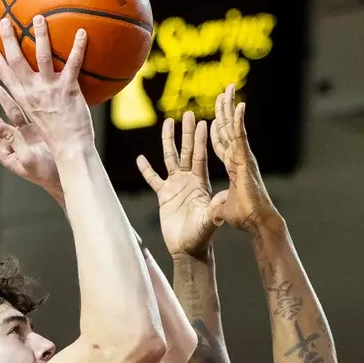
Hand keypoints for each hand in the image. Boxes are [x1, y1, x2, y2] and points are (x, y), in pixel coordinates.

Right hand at [0, 15, 94, 152]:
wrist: (70, 149)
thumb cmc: (58, 135)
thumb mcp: (40, 117)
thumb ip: (37, 101)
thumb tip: (42, 88)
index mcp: (22, 98)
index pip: (3, 74)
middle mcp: (31, 92)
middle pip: (16, 61)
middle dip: (8, 39)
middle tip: (5, 20)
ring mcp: (49, 90)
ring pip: (41, 57)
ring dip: (39, 36)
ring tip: (38, 18)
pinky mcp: (68, 90)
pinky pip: (72, 64)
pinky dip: (77, 47)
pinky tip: (81, 32)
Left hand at [0, 80, 62, 203]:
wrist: (72, 172)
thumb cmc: (49, 175)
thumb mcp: (30, 162)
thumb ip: (17, 147)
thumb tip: (4, 132)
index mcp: (7, 153)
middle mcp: (14, 142)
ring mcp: (27, 134)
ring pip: (9, 112)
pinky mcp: (40, 128)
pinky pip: (27, 110)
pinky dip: (20, 99)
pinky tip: (14, 88)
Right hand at [135, 112, 216, 258]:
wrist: (188, 249)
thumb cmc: (201, 236)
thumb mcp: (209, 221)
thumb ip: (214, 209)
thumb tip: (223, 198)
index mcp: (201, 183)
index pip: (200, 156)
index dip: (200, 139)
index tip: (201, 121)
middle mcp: (189, 180)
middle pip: (187, 151)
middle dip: (186, 133)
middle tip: (187, 113)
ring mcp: (176, 186)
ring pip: (170, 158)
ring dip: (168, 141)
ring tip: (168, 122)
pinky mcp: (163, 196)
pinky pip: (153, 179)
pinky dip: (146, 169)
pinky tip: (140, 157)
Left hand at [207, 84, 277, 231]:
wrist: (257, 222)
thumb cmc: (245, 217)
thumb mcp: (223, 208)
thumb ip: (219, 204)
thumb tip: (216, 210)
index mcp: (233, 166)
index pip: (222, 143)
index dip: (216, 129)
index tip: (212, 117)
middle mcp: (238, 158)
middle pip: (227, 129)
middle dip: (224, 110)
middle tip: (223, 92)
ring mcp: (242, 156)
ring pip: (233, 127)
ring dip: (230, 107)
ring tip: (228, 89)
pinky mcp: (245, 159)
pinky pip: (240, 136)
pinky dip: (239, 120)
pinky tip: (239, 105)